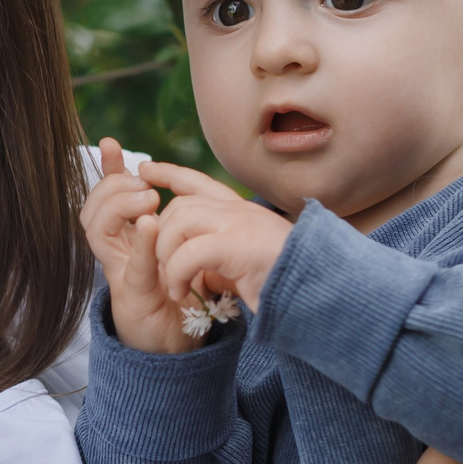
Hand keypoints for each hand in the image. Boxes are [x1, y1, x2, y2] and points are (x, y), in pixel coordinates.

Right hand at [80, 140, 194, 353]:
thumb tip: (164, 182)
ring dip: (119, 206)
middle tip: (142, 182)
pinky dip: (141, 242)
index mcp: (124, 239)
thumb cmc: (177, 297)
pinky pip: (132, 265)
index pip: (104, 197)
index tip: (113, 143)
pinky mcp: (135, 296)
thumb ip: (167, 219)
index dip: (105, 170)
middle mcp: (115, 253)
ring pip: (98, 231)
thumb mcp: (174, 248)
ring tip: (148, 199)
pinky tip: (151, 223)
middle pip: (91, 210)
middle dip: (111, 186)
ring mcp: (120, 274)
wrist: (179, 345)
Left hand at [136, 160, 291, 312]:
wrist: (318, 294)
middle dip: (161, 232)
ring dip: (167, 255)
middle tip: (162, 265)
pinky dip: (178, 274)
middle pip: (181, 205)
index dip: (170, 173)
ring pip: (180, 223)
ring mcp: (240, 224)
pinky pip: (189, 253)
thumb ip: (217, 254)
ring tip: (173, 282)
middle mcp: (240, 211)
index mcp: (242, 213)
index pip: (198, 182)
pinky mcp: (238, 246)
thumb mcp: (242, 264)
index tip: (145, 169)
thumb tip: (188, 262)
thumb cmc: (281, 286)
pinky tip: (181, 291)